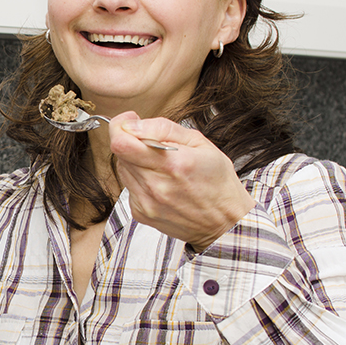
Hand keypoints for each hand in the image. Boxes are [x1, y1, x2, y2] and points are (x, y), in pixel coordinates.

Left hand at [107, 113, 255, 252]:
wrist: (225, 222)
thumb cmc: (218, 182)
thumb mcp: (200, 143)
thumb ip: (163, 128)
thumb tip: (134, 124)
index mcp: (172, 164)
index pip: (122, 143)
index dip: (121, 126)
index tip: (131, 121)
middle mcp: (156, 185)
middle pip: (119, 154)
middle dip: (130, 141)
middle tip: (148, 141)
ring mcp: (147, 202)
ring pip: (122, 169)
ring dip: (134, 161)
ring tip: (159, 164)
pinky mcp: (142, 213)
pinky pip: (129, 187)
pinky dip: (139, 180)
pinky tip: (159, 182)